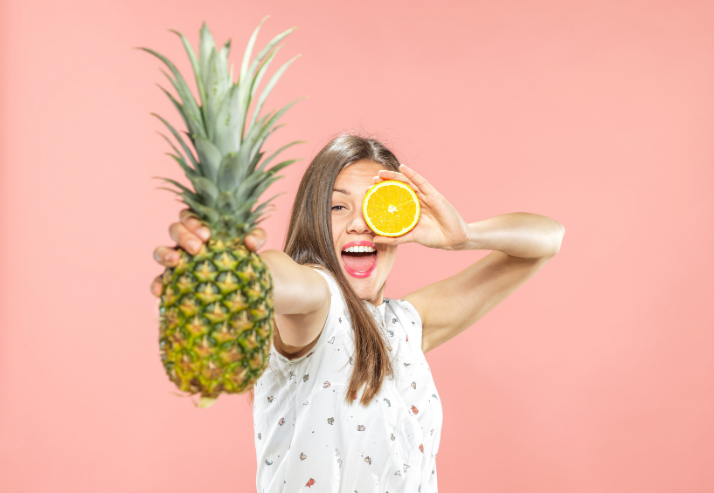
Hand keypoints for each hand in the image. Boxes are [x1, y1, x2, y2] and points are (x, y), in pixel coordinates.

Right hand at [150, 209, 266, 296]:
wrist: (245, 283)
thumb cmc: (244, 256)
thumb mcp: (253, 245)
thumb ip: (256, 237)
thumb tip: (250, 242)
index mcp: (202, 227)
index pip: (189, 215)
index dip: (194, 222)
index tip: (207, 235)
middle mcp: (185, 240)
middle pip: (175, 230)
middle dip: (183, 236)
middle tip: (197, 248)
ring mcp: (177, 259)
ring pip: (161, 251)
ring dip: (165, 254)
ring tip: (176, 262)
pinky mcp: (173, 280)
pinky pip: (159, 280)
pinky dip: (158, 284)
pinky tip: (161, 292)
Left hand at [370, 164, 469, 249]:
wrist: (453, 239)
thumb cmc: (434, 238)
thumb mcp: (410, 237)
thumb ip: (394, 237)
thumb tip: (375, 239)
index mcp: (411, 210)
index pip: (394, 198)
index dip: (381, 193)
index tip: (368, 192)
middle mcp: (417, 201)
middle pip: (398, 188)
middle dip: (385, 183)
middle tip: (371, 181)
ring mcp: (425, 197)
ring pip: (407, 183)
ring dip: (394, 176)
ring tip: (381, 173)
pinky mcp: (433, 195)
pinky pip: (421, 182)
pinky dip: (411, 174)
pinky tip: (402, 168)